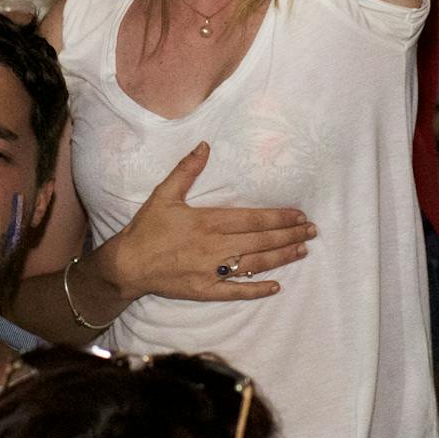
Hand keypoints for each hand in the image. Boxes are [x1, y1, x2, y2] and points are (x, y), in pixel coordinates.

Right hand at [91, 142, 316, 304]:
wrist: (127, 264)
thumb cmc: (147, 228)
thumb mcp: (164, 194)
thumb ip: (186, 170)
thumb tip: (204, 145)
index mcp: (207, 221)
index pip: (252, 219)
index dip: (278, 217)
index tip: (299, 215)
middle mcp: (214, 246)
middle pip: (260, 241)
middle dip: (288, 235)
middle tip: (311, 232)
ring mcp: (211, 271)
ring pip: (254, 264)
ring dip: (281, 258)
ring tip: (302, 251)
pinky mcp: (205, 290)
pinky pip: (236, 292)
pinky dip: (257, 290)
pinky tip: (276, 287)